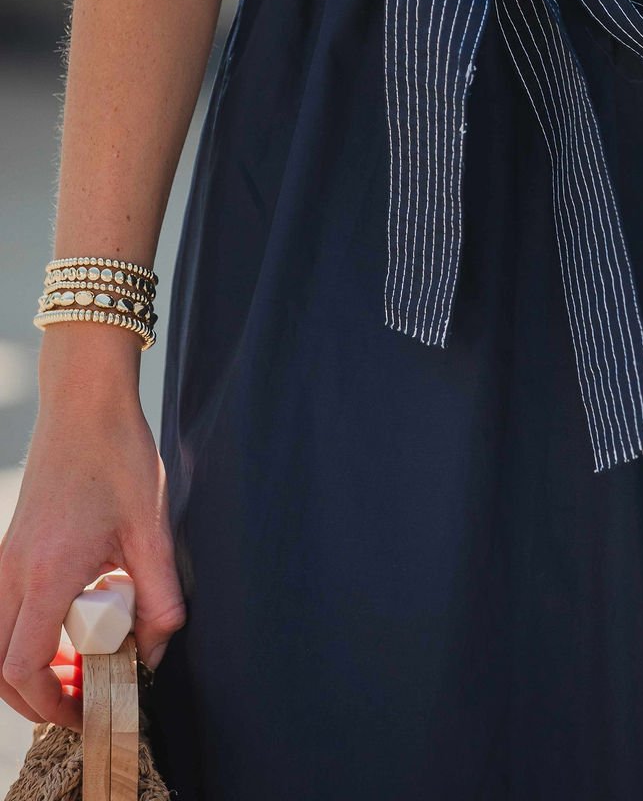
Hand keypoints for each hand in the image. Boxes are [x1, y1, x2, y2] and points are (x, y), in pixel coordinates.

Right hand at [0, 384, 186, 730]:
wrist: (85, 401)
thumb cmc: (117, 455)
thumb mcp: (152, 528)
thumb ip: (160, 596)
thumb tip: (158, 648)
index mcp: (46, 573)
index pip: (24, 667)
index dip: (52, 703)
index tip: (87, 710)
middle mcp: (14, 571)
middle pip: (0, 666)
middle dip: (38, 694)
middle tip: (86, 695)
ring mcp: (7, 557)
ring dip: (31, 665)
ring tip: (84, 661)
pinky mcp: (13, 545)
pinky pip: (7, 608)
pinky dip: (28, 632)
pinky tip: (75, 619)